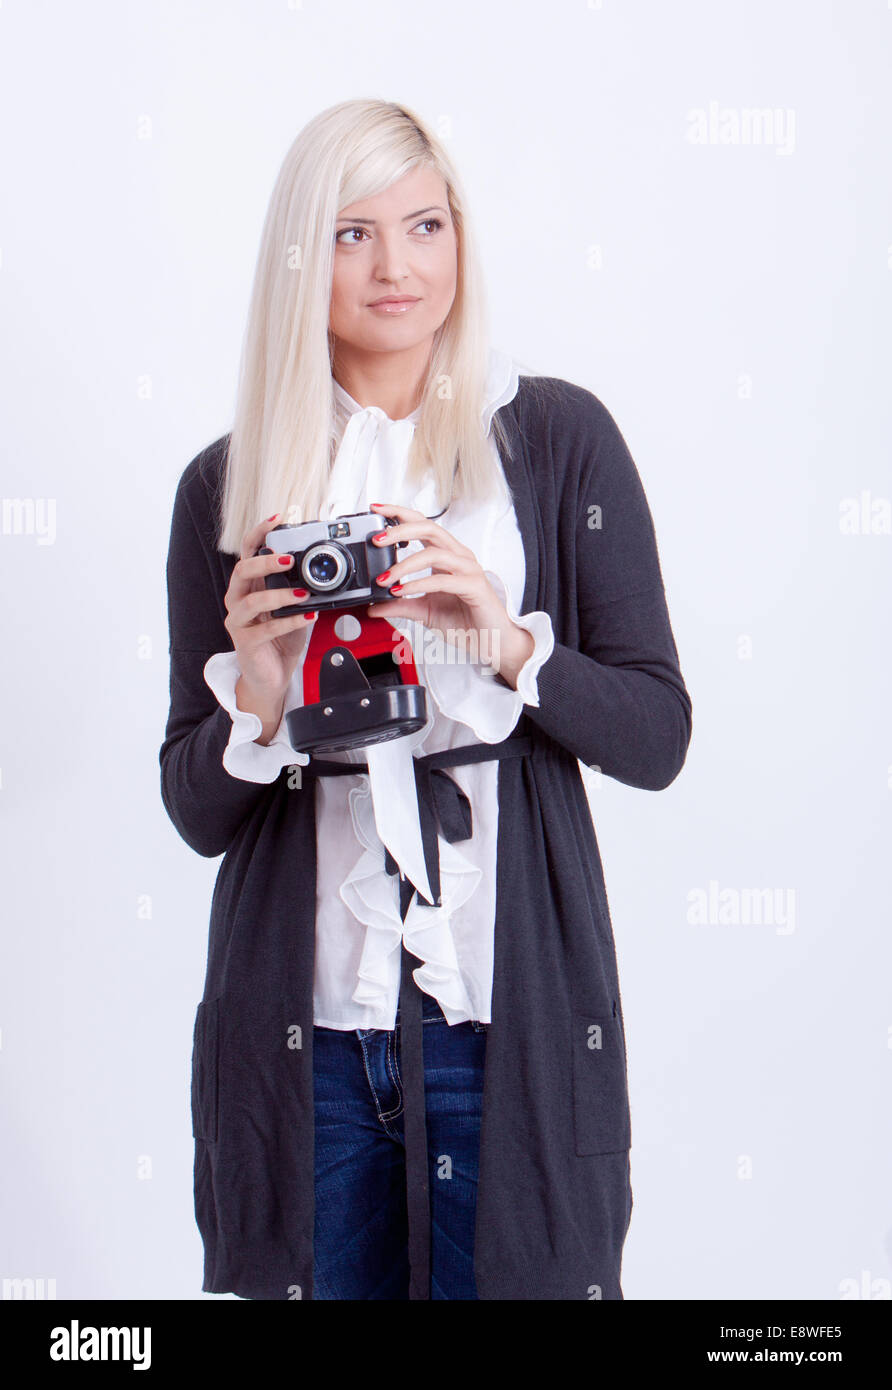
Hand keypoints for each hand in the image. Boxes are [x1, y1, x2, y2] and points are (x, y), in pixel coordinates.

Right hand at [223, 512, 315, 708]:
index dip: (259, 533)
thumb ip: (301, 586)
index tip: (278, 519)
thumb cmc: (281, 638)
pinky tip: (307, 617)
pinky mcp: (245, 642)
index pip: (248, 551)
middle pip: (242, 570)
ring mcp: (238, 621)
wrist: (271, 675)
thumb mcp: (293, 607)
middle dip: (265, 561)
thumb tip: (325, 568)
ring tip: (304, 594)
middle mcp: (238, 599)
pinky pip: (266, 628)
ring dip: (280, 594)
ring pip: (251, 600)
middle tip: (289, 560)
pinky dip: (289, 621)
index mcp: (249, 585)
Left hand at [365, 501, 534, 687]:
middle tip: (377, 539)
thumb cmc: (464, 621)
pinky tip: (402, 591)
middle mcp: (458, 556)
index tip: (376, 509)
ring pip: (434, 553)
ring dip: (404, 565)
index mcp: (446, 555)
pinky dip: (419, 584)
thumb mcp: (423, 612)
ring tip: (385, 578)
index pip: (422, 524)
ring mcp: (468, 569)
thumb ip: (399, 605)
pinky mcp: (474, 586)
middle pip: (429, 528)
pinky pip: (443, 580)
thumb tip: (373, 606)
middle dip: (400, 530)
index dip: (399, 513)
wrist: (490, 642)